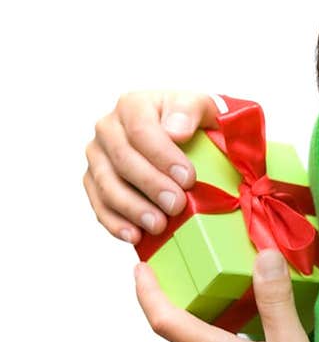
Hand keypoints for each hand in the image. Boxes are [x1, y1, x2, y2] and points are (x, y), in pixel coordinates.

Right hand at [83, 89, 219, 245]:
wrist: (181, 137)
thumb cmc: (191, 123)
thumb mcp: (202, 107)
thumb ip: (190, 110)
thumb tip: (175, 131)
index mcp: (132, 106)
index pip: (141, 130)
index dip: (162, 156)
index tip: (187, 178)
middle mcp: (108, 128)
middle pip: (123, 159)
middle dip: (151, 185)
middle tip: (177, 205)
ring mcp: (97, 156)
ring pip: (107, 185)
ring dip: (133, 208)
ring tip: (158, 225)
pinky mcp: (94, 182)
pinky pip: (99, 205)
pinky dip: (115, 223)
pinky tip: (134, 235)